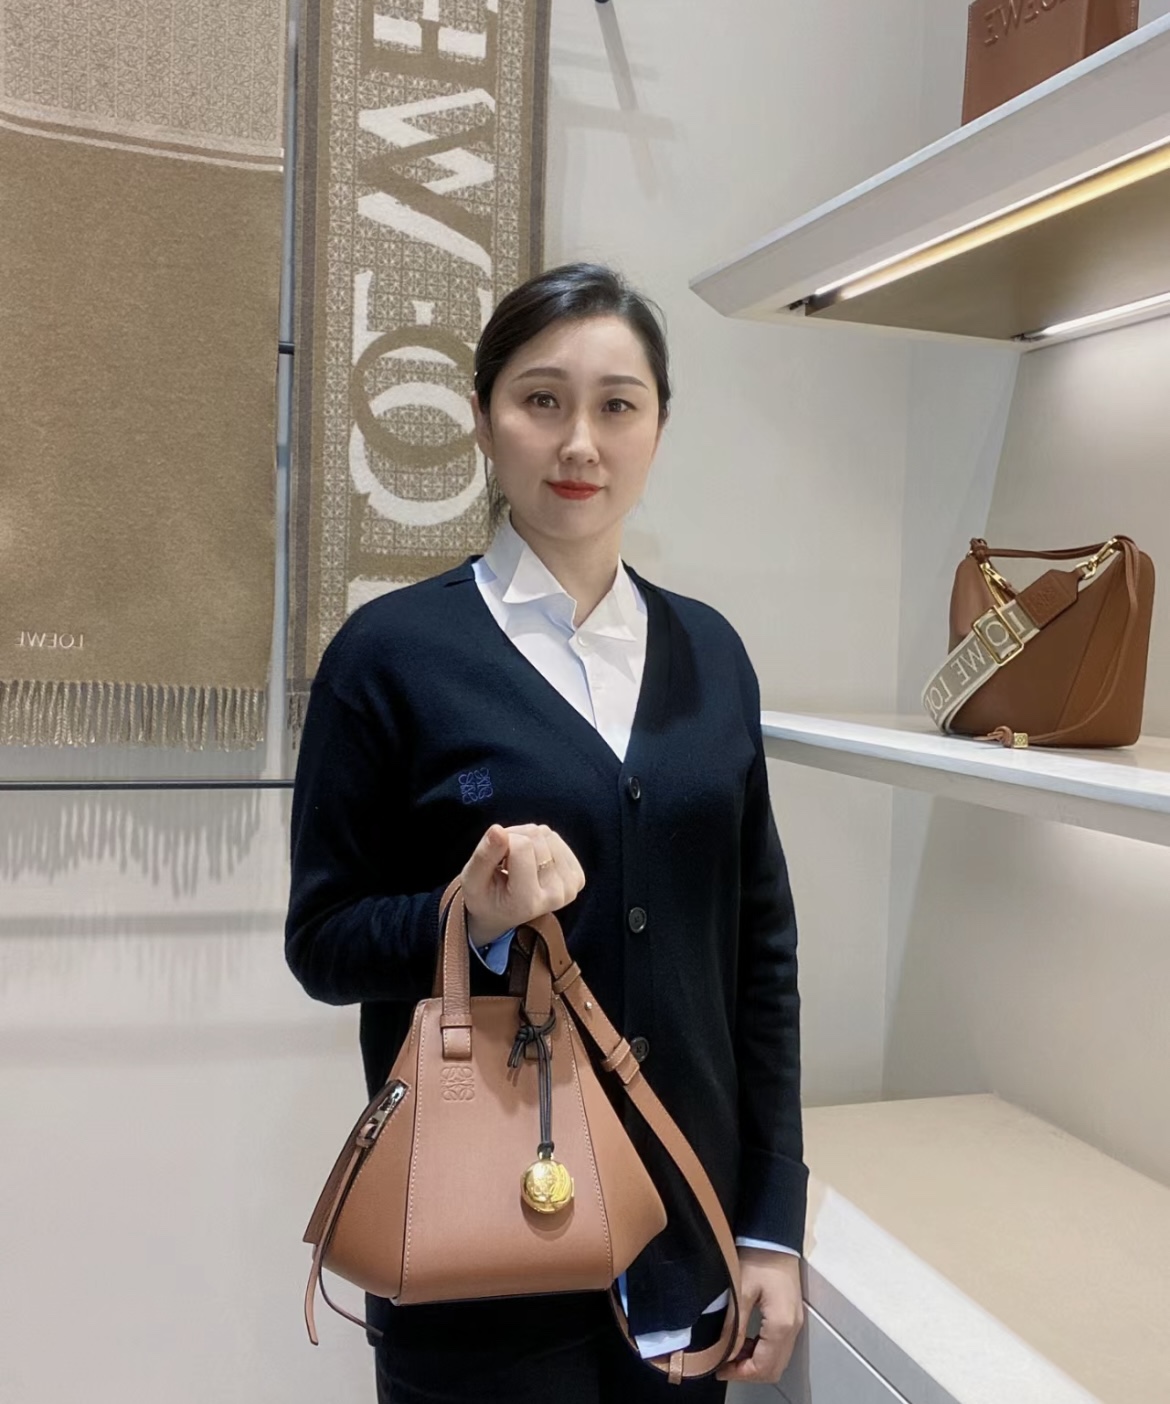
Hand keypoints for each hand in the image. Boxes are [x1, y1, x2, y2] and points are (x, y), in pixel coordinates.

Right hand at [460, 823, 585, 944]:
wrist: (500, 914)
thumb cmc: (483, 896)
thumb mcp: (471, 880)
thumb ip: (483, 856)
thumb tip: (498, 829)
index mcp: (527, 901)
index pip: (521, 846)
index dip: (502, 842)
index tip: (494, 859)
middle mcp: (555, 897)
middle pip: (536, 837)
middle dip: (514, 838)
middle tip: (503, 860)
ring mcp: (569, 888)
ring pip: (546, 834)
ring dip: (525, 838)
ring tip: (514, 860)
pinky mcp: (577, 879)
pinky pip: (556, 838)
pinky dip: (539, 841)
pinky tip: (529, 859)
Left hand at [716, 1249, 803, 1385]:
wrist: (775, 1237)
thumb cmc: (758, 1258)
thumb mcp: (741, 1291)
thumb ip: (735, 1326)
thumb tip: (726, 1353)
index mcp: (781, 1324)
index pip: (764, 1366)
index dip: (741, 1373)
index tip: (721, 1369)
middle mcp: (793, 1328)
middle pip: (774, 1368)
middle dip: (749, 1372)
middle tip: (726, 1364)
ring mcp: (795, 1323)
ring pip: (778, 1360)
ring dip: (756, 1362)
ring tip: (733, 1353)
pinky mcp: (792, 1316)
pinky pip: (780, 1346)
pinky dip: (763, 1352)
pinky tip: (747, 1341)